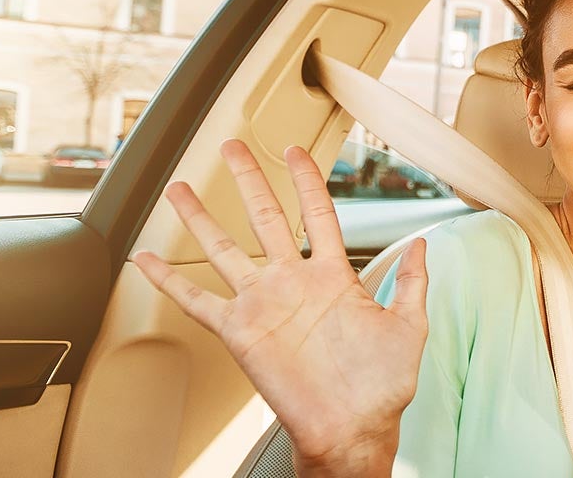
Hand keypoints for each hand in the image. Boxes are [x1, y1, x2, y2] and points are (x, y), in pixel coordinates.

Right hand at [132, 140, 428, 475]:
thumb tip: (424, 243)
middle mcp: (295, 284)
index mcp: (335, 278)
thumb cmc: (383, 385)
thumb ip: (414, 281)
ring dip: (201, 218)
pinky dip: (170, 281)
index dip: (306, 180)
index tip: (294, 151)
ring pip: (225, 250)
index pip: (318, 214)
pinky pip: (198, 301)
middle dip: (249, 180)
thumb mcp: (409, 325)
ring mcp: (264, 305)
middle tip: (232, 147)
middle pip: (267, 217)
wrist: (353, 426)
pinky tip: (148, 259)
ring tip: (181, 188)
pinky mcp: (240, 332)